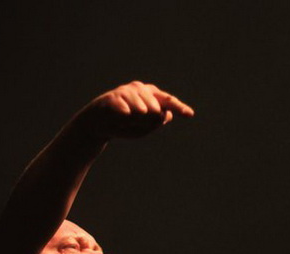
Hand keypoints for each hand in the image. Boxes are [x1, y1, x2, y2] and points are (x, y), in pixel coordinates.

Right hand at [74, 80, 193, 140]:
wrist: (99, 124)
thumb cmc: (124, 125)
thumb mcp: (144, 128)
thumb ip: (156, 122)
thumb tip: (167, 114)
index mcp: (150, 95)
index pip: (167, 101)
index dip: (179, 107)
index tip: (189, 114)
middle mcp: (140, 90)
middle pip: (155, 107)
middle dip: (149, 119)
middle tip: (138, 122)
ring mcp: (126, 92)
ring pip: (141, 107)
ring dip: (136, 119)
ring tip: (129, 119)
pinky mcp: (113, 97)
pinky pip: (123, 106)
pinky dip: (124, 112)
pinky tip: (125, 115)